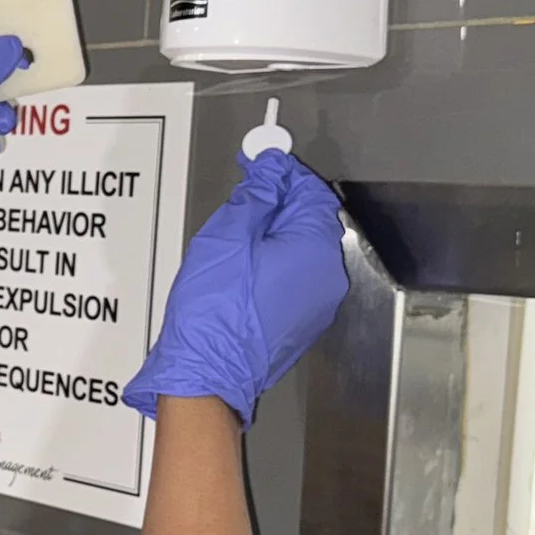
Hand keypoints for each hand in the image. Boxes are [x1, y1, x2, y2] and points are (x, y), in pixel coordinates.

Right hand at [123, 149, 348, 425]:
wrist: (207, 371)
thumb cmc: (213, 309)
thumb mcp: (227, 237)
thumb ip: (256, 197)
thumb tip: (270, 172)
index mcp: (314, 250)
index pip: (310, 192)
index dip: (284, 174)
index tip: (260, 163)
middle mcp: (327, 277)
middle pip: (310, 222)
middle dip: (279, 205)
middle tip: (243, 198)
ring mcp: (318, 304)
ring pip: (302, 252)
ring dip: (275, 237)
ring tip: (237, 239)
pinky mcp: (303, 323)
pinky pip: (296, 280)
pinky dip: (275, 266)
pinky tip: (244, 271)